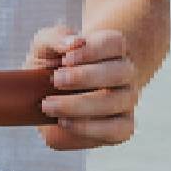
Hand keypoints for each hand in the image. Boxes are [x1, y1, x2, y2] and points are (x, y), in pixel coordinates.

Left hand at [26, 23, 138, 150]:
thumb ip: (55, 39)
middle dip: (85, 77)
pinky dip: (90, 128)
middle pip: (120, 71)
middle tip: (55, 81)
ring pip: (117, 102)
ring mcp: (126, 101)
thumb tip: (74, 43)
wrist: (52, 96)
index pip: (115, 42)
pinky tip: (64, 122)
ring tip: (49, 106)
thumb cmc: (51, 66)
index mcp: (112, 48)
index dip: (93, 50)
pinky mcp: (121, 128)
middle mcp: (125, 73)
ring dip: (81, 105)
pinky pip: (117, 131)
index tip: (66, 59)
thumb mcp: (44, 47)